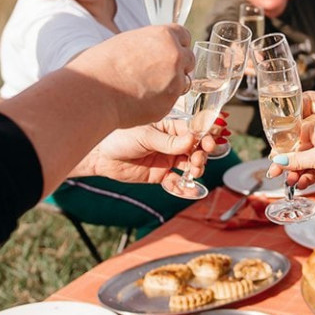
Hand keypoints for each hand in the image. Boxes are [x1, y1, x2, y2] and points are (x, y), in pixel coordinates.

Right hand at [64, 25, 192, 127]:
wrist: (92, 92)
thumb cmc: (100, 65)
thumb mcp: (126, 42)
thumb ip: (148, 44)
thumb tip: (155, 50)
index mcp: (164, 35)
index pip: (184, 36)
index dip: (176, 45)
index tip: (168, 52)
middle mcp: (174, 56)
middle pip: (189, 59)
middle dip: (177, 65)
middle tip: (157, 73)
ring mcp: (174, 81)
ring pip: (183, 82)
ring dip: (172, 85)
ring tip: (146, 88)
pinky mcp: (169, 104)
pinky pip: (171, 101)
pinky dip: (160, 101)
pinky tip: (140, 100)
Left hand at [76, 118, 210, 184]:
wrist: (101, 156)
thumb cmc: (119, 137)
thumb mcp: (145, 136)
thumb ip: (169, 142)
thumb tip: (192, 140)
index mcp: (170, 127)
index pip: (194, 129)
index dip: (206, 134)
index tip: (213, 139)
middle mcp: (172, 143)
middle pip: (196, 148)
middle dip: (202, 153)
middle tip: (198, 158)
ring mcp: (168, 159)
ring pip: (190, 164)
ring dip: (196, 168)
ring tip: (193, 170)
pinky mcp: (161, 175)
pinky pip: (178, 181)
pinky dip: (184, 186)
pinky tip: (186, 187)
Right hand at [266, 116, 314, 194]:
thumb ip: (296, 160)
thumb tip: (278, 160)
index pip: (295, 135)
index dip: (283, 149)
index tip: (274, 159)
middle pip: (298, 151)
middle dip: (288, 164)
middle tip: (275, 173)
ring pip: (304, 163)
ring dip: (296, 173)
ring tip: (290, 183)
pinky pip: (312, 172)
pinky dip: (306, 178)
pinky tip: (300, 185)